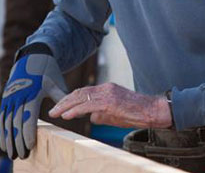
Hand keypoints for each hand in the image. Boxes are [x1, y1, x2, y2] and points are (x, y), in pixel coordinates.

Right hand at [0, 53, 66, 158]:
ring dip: (7, 139)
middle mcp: (19, 95)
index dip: (28, 132)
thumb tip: (76, 112)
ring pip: (7, 122)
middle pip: (16, 122)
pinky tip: (3, 142)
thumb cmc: (48, 71)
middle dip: (17, 141)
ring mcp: (10, 96)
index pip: (28, 117)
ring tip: (11, 154)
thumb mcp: (57, 83)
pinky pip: (2, 116)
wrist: (33, 55)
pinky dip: (2, 130)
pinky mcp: (6, 97)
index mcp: (32, 93)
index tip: (30, 146)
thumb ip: (63, 99)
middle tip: (20, 155)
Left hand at [49, 82, 171, 128]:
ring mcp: (107, 93)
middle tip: (52, 110)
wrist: (151, 110)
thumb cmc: (136, 113)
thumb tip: (91, 117)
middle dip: (64, 101)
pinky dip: (75, 110)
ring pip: (81, 97)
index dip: (70, 99)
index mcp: (106, 89)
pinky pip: (88, 105)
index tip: (60, 106)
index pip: (83, 92)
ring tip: (55, 113)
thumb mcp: (115, 114)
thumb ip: (102, 114)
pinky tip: (67, 115)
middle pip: (79, 93)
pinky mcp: (109, 101)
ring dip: (66, 106)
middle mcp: (105, 88)